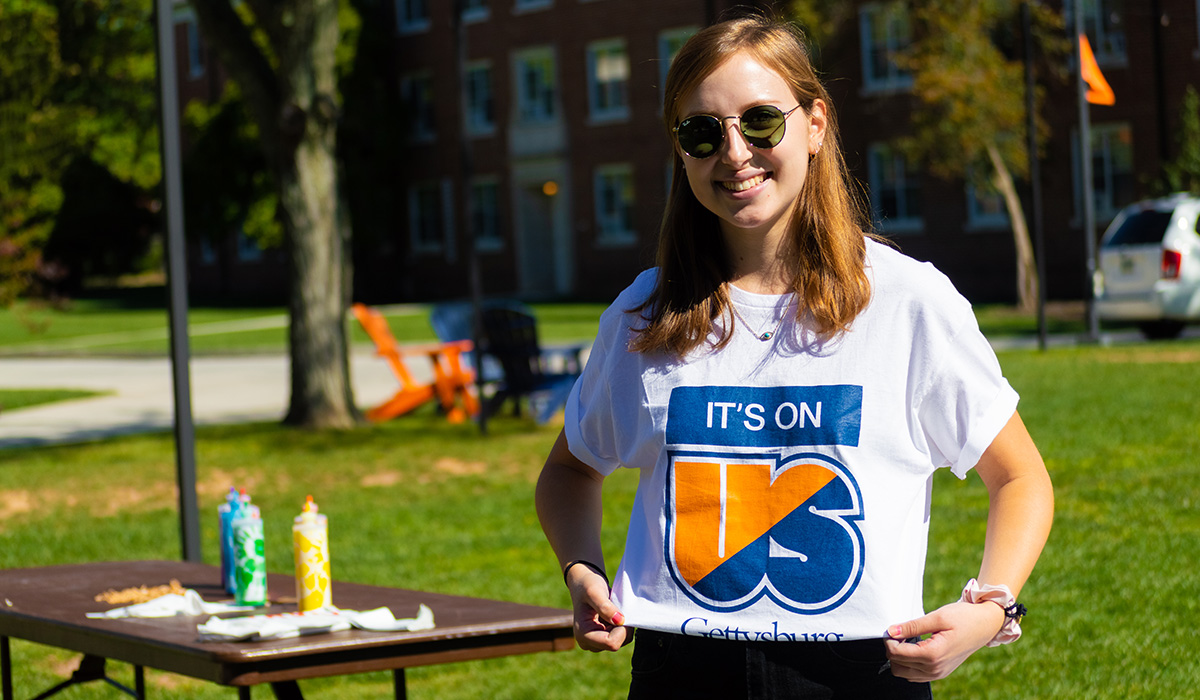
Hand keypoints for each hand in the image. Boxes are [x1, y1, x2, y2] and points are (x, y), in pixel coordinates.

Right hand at [565, 565, 629, 651]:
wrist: (584, 583)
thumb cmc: (586, 585)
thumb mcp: (594, 592)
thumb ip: (605, 607)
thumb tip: (620, 621)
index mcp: (583, 634)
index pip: (611, 643)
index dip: (621, 629)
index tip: (619, 611)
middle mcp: (588, 643)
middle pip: (617, 644)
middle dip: (622, 627)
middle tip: (616, 608)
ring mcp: (596, 642)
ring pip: (621, 641)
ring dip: (623, 625)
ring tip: (613, 610)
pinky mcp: (603, 639)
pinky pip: (621, 637)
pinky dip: (623, 626)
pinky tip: (614, 614)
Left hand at [884, 600, 1004, 681]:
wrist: (985, 625)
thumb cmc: (963, 617)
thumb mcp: (937, 617)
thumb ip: (912, 626)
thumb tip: (891, 631)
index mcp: (933, 654)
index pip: (896, 654)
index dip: (889, 640)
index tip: (893, 629)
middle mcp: (934, 669)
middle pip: (897, 666)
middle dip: (892, 649)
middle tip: (900, 633)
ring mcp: (938, 674)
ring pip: (904, 673)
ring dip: (900, 658)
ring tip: (908, 640)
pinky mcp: (940, 673)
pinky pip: (914, 675)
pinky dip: (909, 663)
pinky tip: (915, 648)